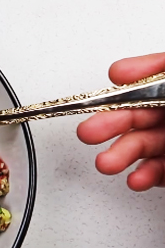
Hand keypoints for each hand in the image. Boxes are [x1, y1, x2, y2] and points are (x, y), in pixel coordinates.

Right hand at [77, 52, 164, 191]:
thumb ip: (159, 70)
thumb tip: (120, 72)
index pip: (143, 83)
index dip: (122, 88)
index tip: (103, 92)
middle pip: (134, 116)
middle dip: (108, 125)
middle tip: (89, 132)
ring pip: (140, 146)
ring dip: (119, 156)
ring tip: (107, 163)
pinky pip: (155, 172)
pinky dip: (143, 177)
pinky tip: (136, 178)